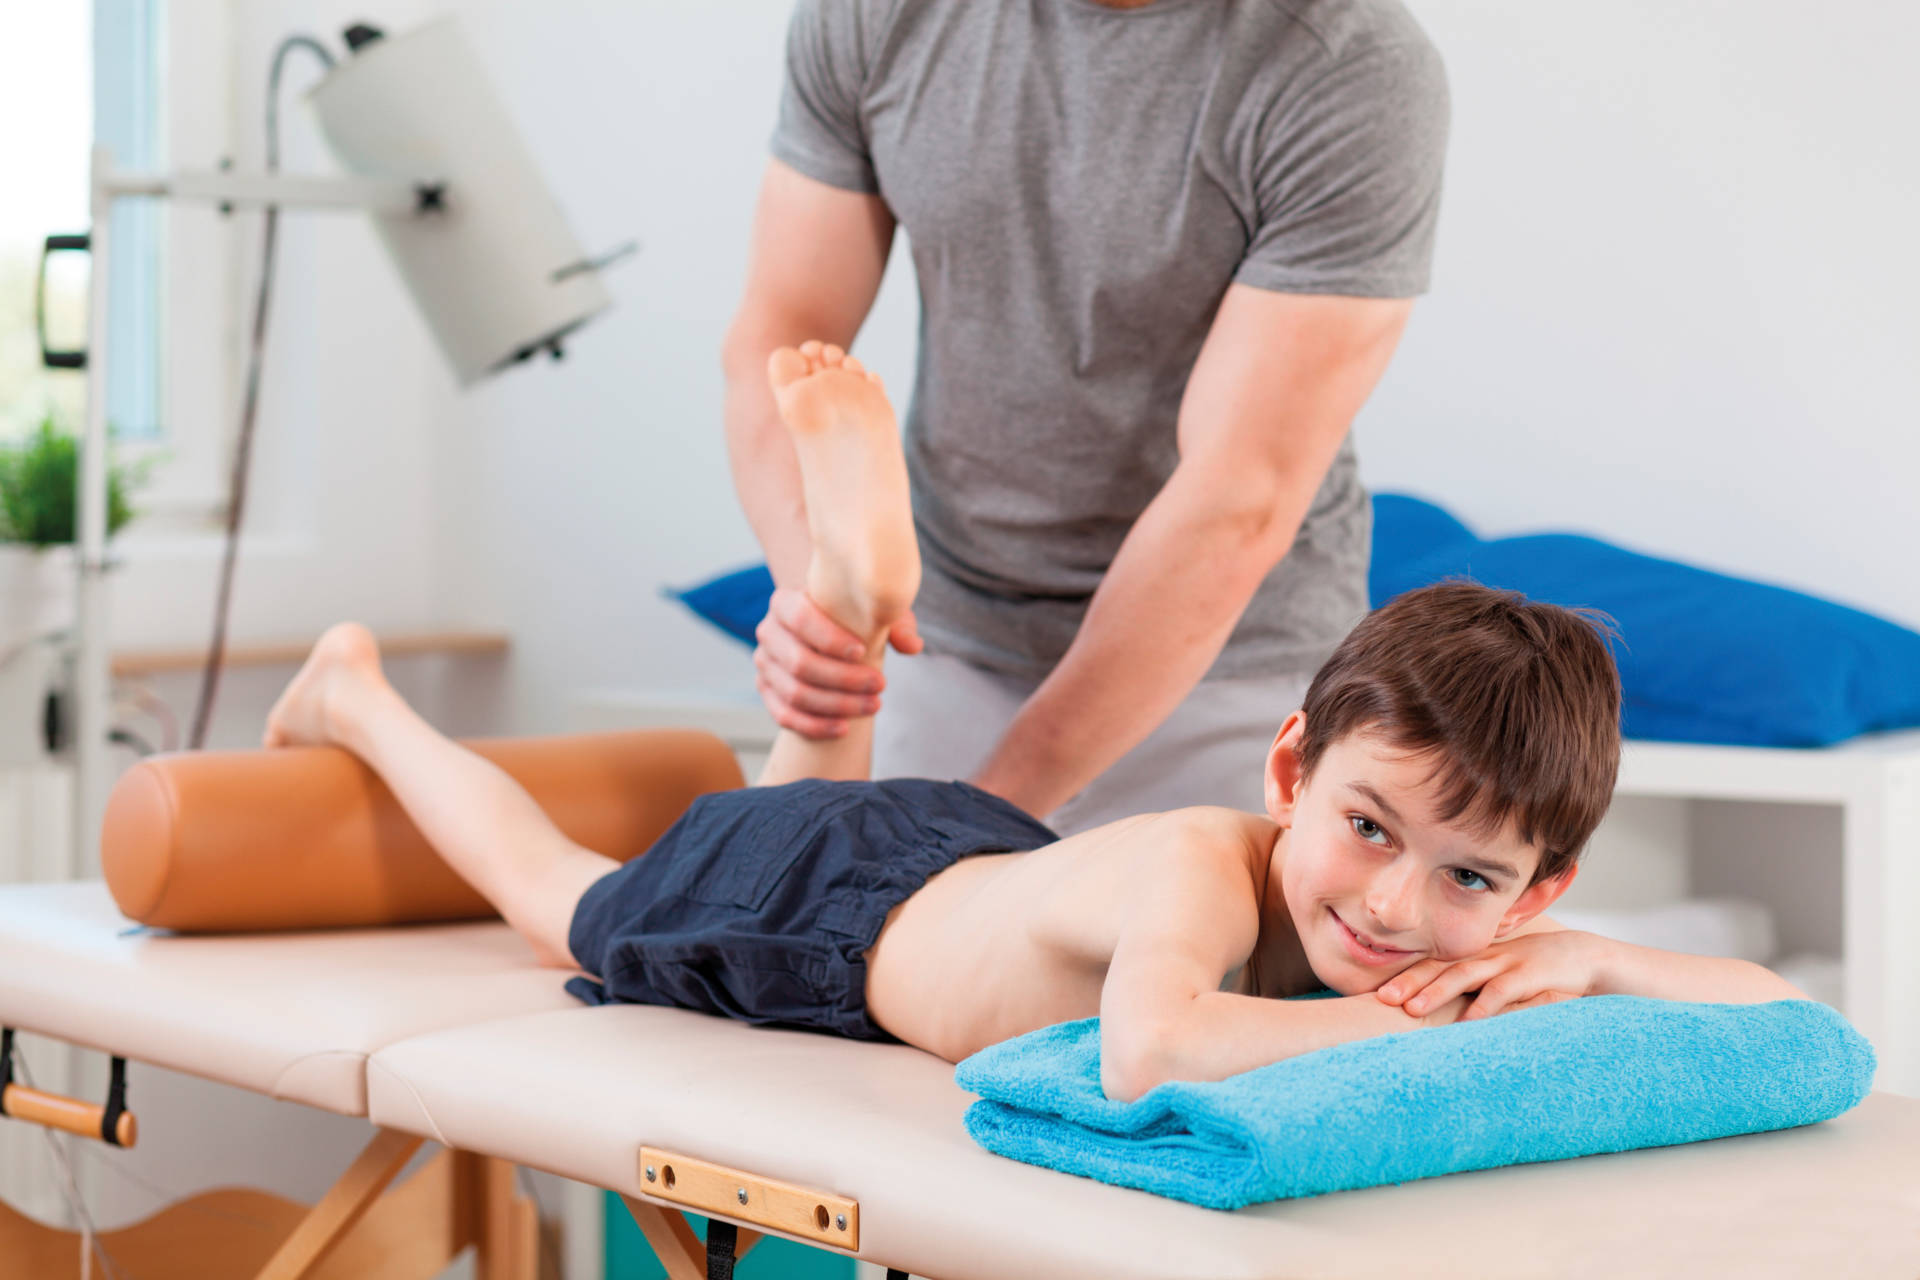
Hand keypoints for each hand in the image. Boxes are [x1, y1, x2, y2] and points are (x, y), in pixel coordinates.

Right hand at [753, 586, 921, 737]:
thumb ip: (897, 623)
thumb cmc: (854, 614)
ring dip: (836, 705)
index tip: (862, 652)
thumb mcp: (877, 610)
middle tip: (880, 685)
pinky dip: (814, 725)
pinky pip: (784, 715)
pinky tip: (844, 728)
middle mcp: (768, 631)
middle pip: (799, 663)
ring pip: (794, 693)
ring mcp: (764, 663)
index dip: (830, 638)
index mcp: (785, 602)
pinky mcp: (767, 690)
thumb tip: (912, 646)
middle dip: (843, 680)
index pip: (800, 618)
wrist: (829, 627)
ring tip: (873, 706)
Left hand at [1374, 930, 1607, 1021]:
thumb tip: (1438, 1015)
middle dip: (1410, 982)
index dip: (1405, 977)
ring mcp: (1508, 962)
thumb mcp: (1501, 977)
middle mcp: (1485, 957)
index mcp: (1475, 958)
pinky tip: (1469, 1021)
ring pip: (1465, 974)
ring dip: (1437, 992)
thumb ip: (1474, 990)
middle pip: (1441, 967)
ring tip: (1412, 1010)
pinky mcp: (1533, 974)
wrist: (1585, 956)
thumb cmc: (1536, 972)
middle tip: (1383, 999)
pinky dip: (1485, 1005)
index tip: (1378, 994)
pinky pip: (1505, 989)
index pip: (1433, 964)